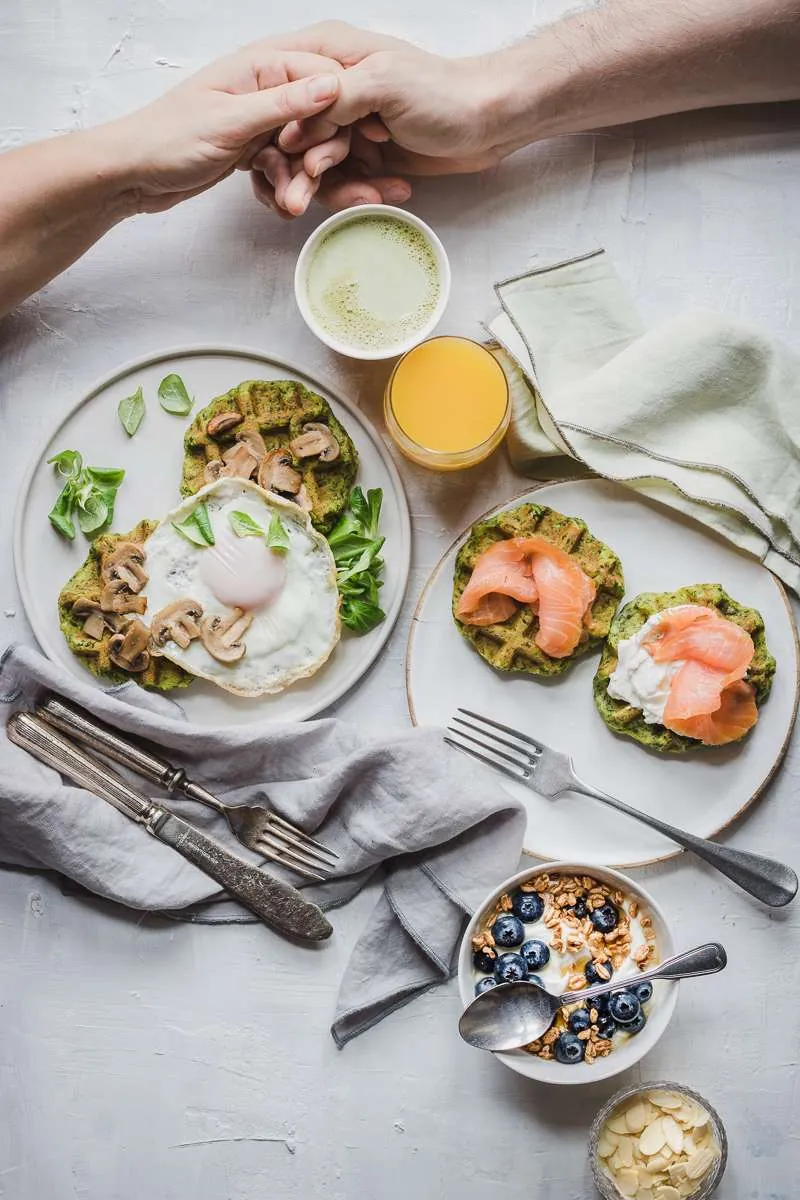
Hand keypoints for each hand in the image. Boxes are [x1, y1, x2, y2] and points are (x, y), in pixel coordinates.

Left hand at [102, 44, 344, 213]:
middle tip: (308, 184)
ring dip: (300, 180)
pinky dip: (283, 187)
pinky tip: (274, 202)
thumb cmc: (168, 139)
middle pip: (320, 118)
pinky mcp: (254, 147)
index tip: (335, 147)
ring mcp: (260, 119)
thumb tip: (333, 85)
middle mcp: (265, 88)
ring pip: (304, 149)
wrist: (134, 173)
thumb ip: (284, 103)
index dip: (339, 112)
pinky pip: (286, 167)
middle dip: (318, 156)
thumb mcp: (231, 121)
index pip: (325, 76)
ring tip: (289, 205)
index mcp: (260, 66)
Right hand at [250, 23, 504, 216]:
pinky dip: (361, 193)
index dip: (280, 128)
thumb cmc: (445, 93)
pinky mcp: (366, 152)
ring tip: (367, 195)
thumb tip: (292, 136)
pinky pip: (346, 182)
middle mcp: (335, 90)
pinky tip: (387, 191)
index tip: (290, 159)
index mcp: (330, 56)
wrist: (489, 122)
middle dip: (303, 171)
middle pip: (294, 136)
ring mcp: (350, 123)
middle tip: (301, 199)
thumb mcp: (382, 83)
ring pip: (318, 166)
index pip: (281, 92)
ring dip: (336, 189)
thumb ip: (332, 104)